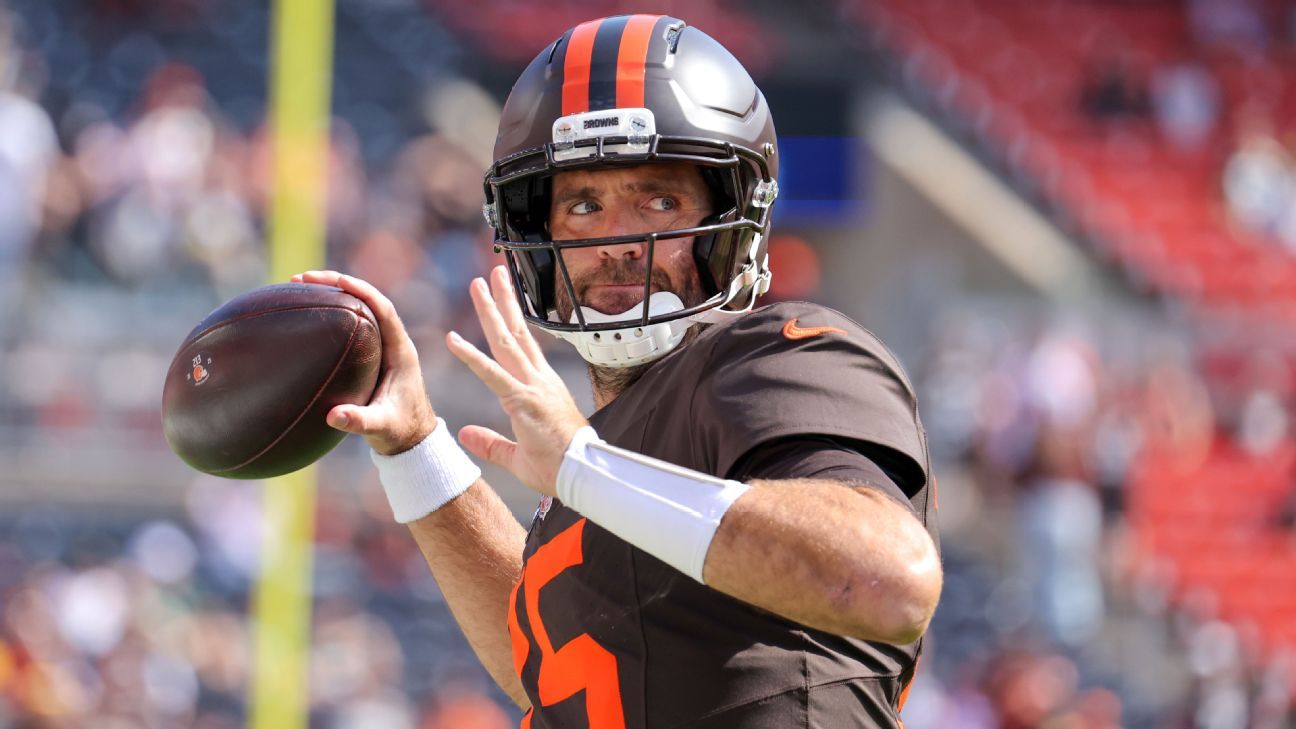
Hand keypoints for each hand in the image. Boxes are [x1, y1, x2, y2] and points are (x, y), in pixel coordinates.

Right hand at [291, 270, 436, 455]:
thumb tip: (334, 416)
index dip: (361, 290)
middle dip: (337, 284)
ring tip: (299, 287)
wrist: (413, 440)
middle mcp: (393, 343)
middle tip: (302, 278)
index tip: (334, 279)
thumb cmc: (401, 432)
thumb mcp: (381, 427)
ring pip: (359, 310)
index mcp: (401, 351)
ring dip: (333, 295)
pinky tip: (308, 314)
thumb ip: (360, 421)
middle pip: (367, 300)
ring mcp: (383, 348)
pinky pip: (352, 325)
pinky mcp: (372, 356)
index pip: (383, 308)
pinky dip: (332, 315)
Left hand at [448, 265, 588, 496]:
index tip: (503, 298)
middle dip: (503, 301)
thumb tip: (465, 433)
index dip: (512, 319)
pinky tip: (453, 340)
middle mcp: (538, 380)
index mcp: (541, 387)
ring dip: (490, 311)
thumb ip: (490, 442)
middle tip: (492, 274)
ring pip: (506, 341)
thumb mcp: (518, 456)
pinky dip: (470, 356)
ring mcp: (531, 387)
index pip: (524, 345)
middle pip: (516, 332)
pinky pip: (492, 374)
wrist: (583, 474)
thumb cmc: (559, 467)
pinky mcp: (523, 401)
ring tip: (478, 285)